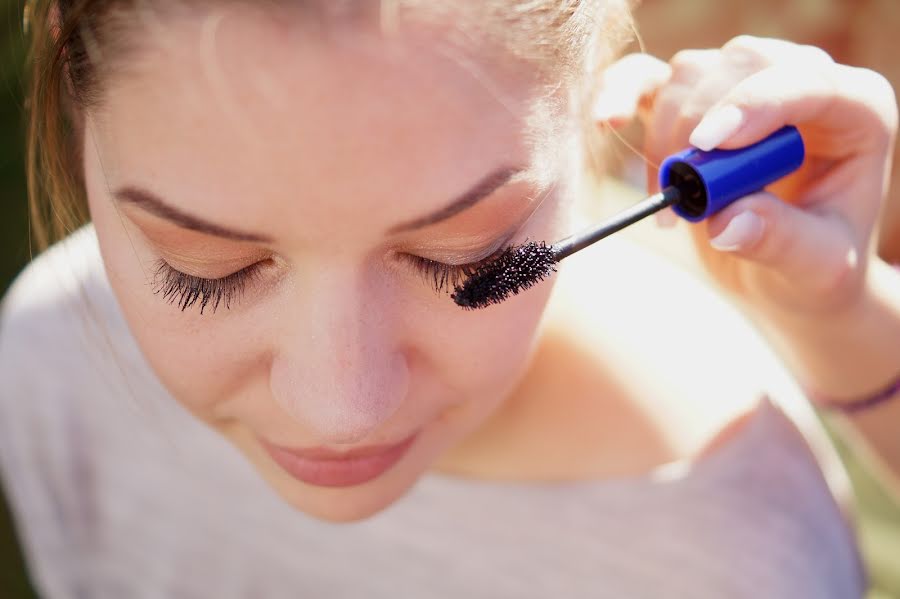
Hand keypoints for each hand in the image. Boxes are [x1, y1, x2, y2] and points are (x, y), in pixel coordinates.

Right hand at [594, 36, 897, 322]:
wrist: (786, 276)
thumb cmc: (816, 267)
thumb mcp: (816, 265)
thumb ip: (781, 241)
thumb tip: (728, 223)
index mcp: (853, 110)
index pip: (804, 80)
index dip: (753, 103)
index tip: (706, 148)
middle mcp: (800, 83)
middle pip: (739, 68)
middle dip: (699, 130)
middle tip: (689, 203)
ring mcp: (743, 87)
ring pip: (690, 74)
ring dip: (665, 137)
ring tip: (673, 207)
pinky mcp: (695, 104)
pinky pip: (649, 79)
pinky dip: (621, 93)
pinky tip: (607, 120)